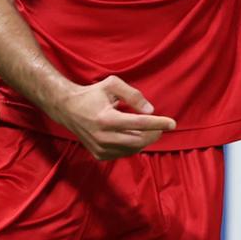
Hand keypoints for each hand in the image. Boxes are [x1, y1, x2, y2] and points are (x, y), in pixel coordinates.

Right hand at [47, 75, 175, 160]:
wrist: (67, 109)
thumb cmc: (92, 94)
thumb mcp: (113, 85)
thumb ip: (133, 95)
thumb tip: (150, 110)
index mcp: (106, 118)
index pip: (139, 124)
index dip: (158, 123)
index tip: (173, 123)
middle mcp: (102, 136)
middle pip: (138, 141)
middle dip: (154, 134)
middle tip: (161, 126)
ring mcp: (99, 148)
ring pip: (132, 149)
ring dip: (144, 140)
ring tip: (147, 128)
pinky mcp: (98, 154)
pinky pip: (123, 153)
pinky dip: (133, 146)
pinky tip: (133, 135)